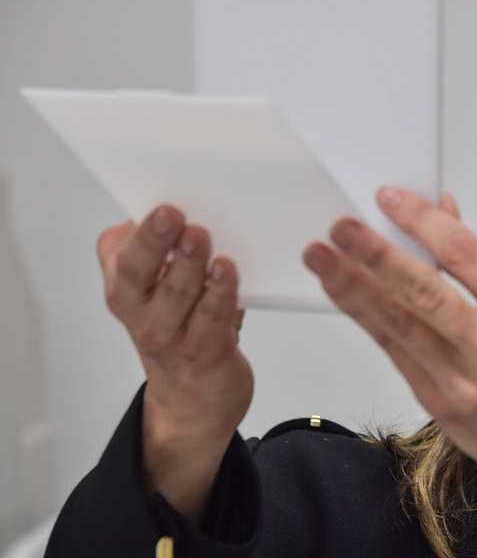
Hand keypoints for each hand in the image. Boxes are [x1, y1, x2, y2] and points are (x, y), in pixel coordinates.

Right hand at [98, 204, 251, 521]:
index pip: (119, 255)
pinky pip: (212, 317)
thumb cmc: (181, 330)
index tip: (157, 205)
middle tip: (172, 214)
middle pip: (139, 273)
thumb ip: (164, 252)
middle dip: (154, 241)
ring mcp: (170, 336)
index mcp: (125, 290)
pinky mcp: (204, 352)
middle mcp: (140, 314)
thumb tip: (192, 206)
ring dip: (189, 263)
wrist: (194, 401)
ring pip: (178, 293)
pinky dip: (220, 292)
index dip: (137, 231)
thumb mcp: (159, 291)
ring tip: (199, 236)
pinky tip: (226, 271)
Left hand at [303, 188, 476, 556]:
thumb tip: (442, 215)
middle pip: (426, 292)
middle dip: (376, 255)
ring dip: (355, 289)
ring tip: (322, 259)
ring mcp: (467, 384)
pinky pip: (398, 355)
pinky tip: (349, 298)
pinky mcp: (442, 407)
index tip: (389, 198)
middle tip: (340, 227)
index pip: (467, 255)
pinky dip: (370, 322)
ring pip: (400, 326)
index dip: (422, 222)